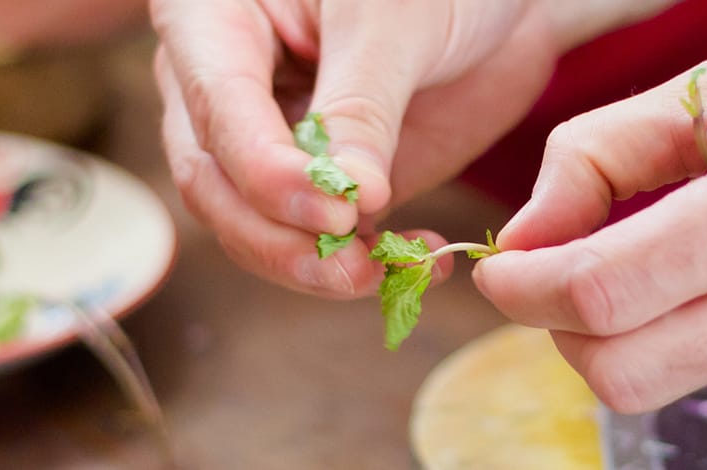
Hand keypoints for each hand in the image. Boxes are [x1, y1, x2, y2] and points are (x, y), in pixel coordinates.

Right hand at [152, 0, 577, 297]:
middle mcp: (222, 89)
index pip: (217, 107)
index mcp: (213, 19)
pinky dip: (362, 265)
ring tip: (392, 268)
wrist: (493, 2)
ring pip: (253, 229)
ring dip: (316, 265)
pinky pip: (313, 244)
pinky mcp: (313, 189)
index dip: (266, 172)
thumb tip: (349, 199)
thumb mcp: (395, 24)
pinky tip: (420, 261)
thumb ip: (363, 108)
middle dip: (278, 237)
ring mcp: (264, 144)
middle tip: (352, 265)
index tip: (334, 213)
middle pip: (214, 183)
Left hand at [474, 4, 706, 411]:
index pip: (603, 294)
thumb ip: (606, 155)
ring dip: (637, 324)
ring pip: (674, 375)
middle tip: (551, 276)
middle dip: (559, 332)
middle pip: (621, 373)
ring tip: (677, 239)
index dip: (522, 290)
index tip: (500, 267)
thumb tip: (527, 235)